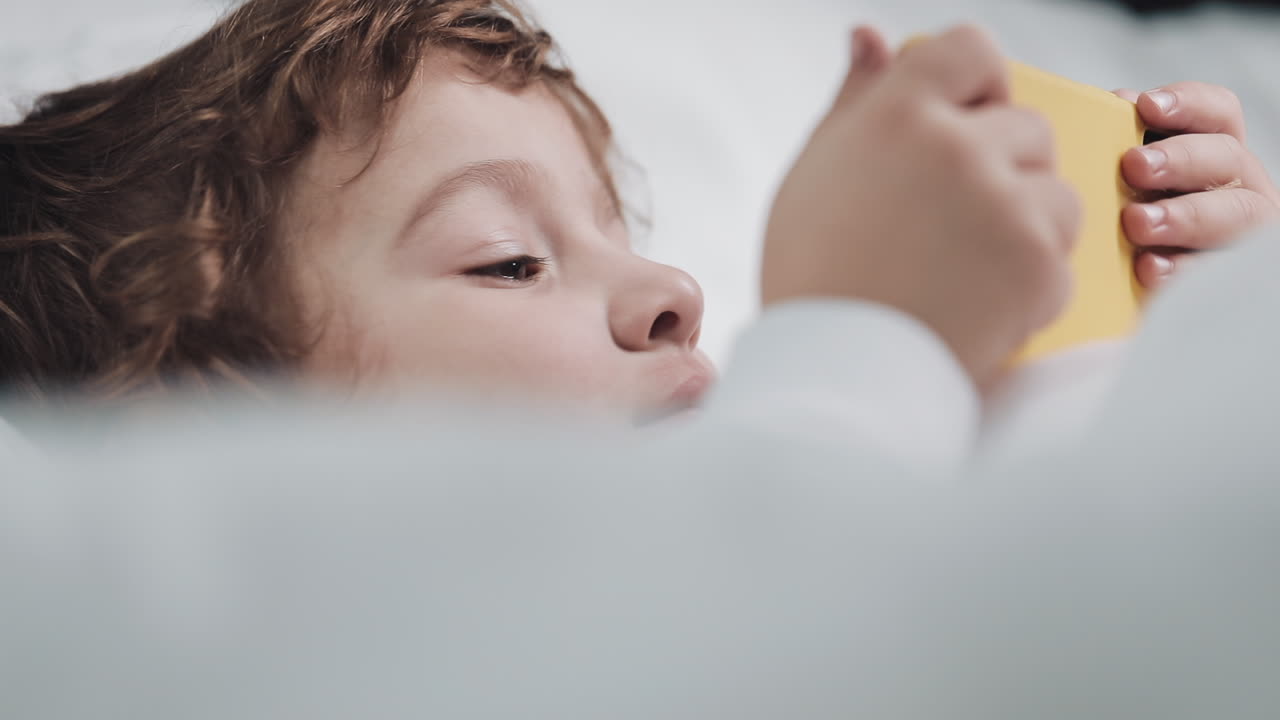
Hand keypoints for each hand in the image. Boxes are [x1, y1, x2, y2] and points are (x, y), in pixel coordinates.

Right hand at [762, 25, 1080, 385]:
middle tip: (952, 224)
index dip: (978, 85)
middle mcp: (955, 148)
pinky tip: (976, 306)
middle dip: (1003, 167)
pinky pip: (1061, 254)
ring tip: (965, 271)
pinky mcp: (1037, 265)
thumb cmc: (813, 277)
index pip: (972, 49)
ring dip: (1026, 224)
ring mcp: (1003, 205)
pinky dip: (1030, 284)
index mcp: (895, 116)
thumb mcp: (814, 176)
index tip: (965, 123)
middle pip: (1025, 124)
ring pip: (1055, 189)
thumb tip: (869, 35)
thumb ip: (854, 100)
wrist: (830, 378)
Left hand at [1115, 83, 1279, 289]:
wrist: (1138, 281)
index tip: (1147, 106)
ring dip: (1184, 215)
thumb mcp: (1134, 180)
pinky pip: (1217, 269)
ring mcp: (1242, 231)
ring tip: (1137, 222)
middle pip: (1225, 158)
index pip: (1218, 114)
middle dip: (1180, 159)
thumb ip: (1130, 143)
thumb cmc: (1134, 216)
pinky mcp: (1228, 274)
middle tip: (1134, 165)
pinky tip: (1149, 268)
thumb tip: (1114, 104)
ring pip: (1233, 213)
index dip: (1188, 104)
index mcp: (1215, 152)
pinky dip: (1183, 268)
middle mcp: (1238, 186)